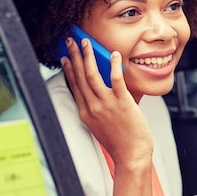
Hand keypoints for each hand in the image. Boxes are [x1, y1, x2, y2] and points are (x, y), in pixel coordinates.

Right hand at [60, 37, 153, 195]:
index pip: (74, 85)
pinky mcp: (122, 102)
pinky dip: (113, 65)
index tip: (65, 57)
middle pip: (80, 76)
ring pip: (92, 75)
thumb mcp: (99, 125)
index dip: (69, 69)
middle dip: (74, 56)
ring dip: (88, 56)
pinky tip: (113, 54)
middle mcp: (92, 107)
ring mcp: (106, 104)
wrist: (131, 155)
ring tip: (86, 43)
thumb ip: (96, 109)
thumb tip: (98, 93)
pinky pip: (115, 80)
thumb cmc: (119, 142)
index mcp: (85, 112)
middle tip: (70, 41)